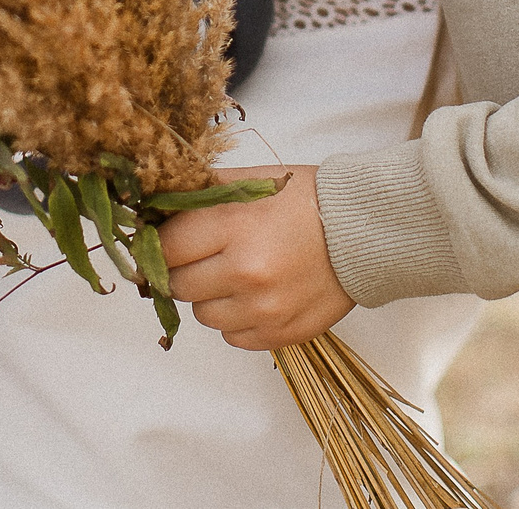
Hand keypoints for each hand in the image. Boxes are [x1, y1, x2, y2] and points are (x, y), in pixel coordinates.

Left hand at [161, 165, 352, 350]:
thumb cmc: (306, 200)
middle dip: (186, 270)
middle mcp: (246, 272)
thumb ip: (200, 197)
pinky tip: (256, 295)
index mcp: (234, 226)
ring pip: (203, 316)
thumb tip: (155, 213)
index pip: (167, 248)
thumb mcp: (251, 181)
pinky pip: (233, 338)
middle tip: (204, 256)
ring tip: (237, 274)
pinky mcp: (280, 335)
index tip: (167, 240)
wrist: (363, 231)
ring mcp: (264, 309)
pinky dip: (237, 319)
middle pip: (179, 285)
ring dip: (211, 297)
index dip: (162, 243)